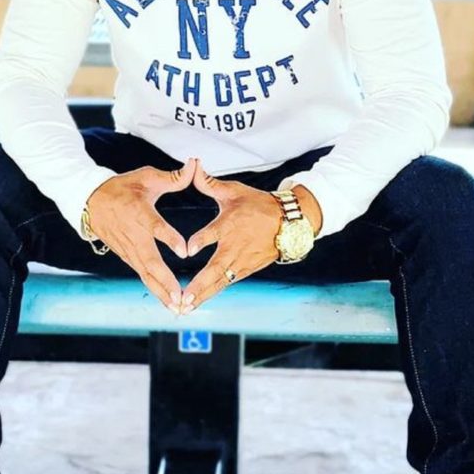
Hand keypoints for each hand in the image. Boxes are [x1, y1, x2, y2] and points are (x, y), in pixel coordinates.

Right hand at [85, 158, 195, 313]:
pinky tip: (168, 303)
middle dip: (166, 281)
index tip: (184, 250)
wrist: (89, 201)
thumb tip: (195, 164)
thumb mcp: (146, 177)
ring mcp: (129, 249)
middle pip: (151, 261)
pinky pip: (142, 275)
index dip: (169, 238)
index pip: (156, 227)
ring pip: (146, 274)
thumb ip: (173, 177)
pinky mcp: (127, 256)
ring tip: (178, 307)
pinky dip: (155, 290)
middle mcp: (134, 235)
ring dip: (162, 291)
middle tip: (181, 296)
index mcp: (140, 213)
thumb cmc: (122, 188)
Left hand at [178, 159, 282, 314]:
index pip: (214, 233)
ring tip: (186, 308)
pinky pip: (227, 283)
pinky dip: (213, 293)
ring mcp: (241, 261)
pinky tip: (198, 303)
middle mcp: (235, 246)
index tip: (187, 250)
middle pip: (216, 268)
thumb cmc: (258, 205)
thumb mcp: (235, 191)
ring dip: (203, 294)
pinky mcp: (246, 269)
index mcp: (230, 224)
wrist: (290, 222)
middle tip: (184, 297)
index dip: (201, 240)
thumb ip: (210, 183)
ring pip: (220, 281)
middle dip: (199, 284)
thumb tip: (193, 165)